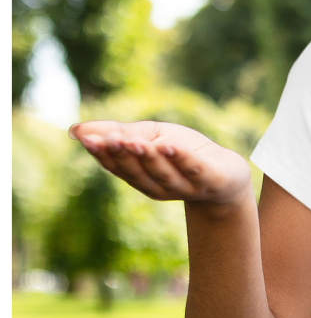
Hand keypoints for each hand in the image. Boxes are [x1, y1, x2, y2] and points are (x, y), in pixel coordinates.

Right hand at [70, 120, 251, 206]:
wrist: (228, 173)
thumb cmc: (184, 152)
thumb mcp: (150, 136)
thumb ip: (118, 132)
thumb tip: (76, 130)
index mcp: (142, 177)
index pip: (118, 167)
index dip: (103, 154)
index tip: (88, 139)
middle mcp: (161, 186)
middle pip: (138, 172)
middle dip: (123, 155)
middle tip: (109, 139)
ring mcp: (186, 186)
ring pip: (164, 173)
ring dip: (149, 158)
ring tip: (135, 141)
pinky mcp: (210, 181)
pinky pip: (194, 169)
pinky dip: (182, 158)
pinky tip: (170, 145)